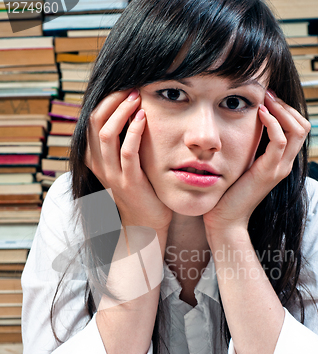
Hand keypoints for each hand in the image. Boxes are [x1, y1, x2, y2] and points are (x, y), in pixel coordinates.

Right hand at [85, 90, 172, 232]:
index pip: (91, 120)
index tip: (125, 86)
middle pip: (95, 122)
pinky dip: (135, 131)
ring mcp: (112, 174)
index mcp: (93, 157)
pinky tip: (144, 117)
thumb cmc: (139, 187)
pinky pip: (128, 151)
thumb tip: (129, 108)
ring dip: (123, 111)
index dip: (106, 100)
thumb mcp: (124, 162)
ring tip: (138, 97)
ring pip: (108, 134)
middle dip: (113, 101)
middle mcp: (98, 164)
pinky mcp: (129, 182)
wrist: (145, 222)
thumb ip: (121, 140)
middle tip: (132, 88)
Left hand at [203, 91, 309, 236]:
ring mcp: (279, 169)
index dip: (285, 109)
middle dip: (286, 105)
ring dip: (282, 110)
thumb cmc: (227, 193)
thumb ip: (247, 147)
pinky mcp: (268, 172)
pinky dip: (273, 123)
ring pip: (297, 130)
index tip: (267, 97)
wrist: (225, 219)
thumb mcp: (241, 164)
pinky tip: (259, 114)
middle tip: (267, 94)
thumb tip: (241, 124)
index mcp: (279, 162)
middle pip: (303, 126)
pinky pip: (280, 141)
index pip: (297, 128)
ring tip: (265, 100)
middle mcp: (284, 164)